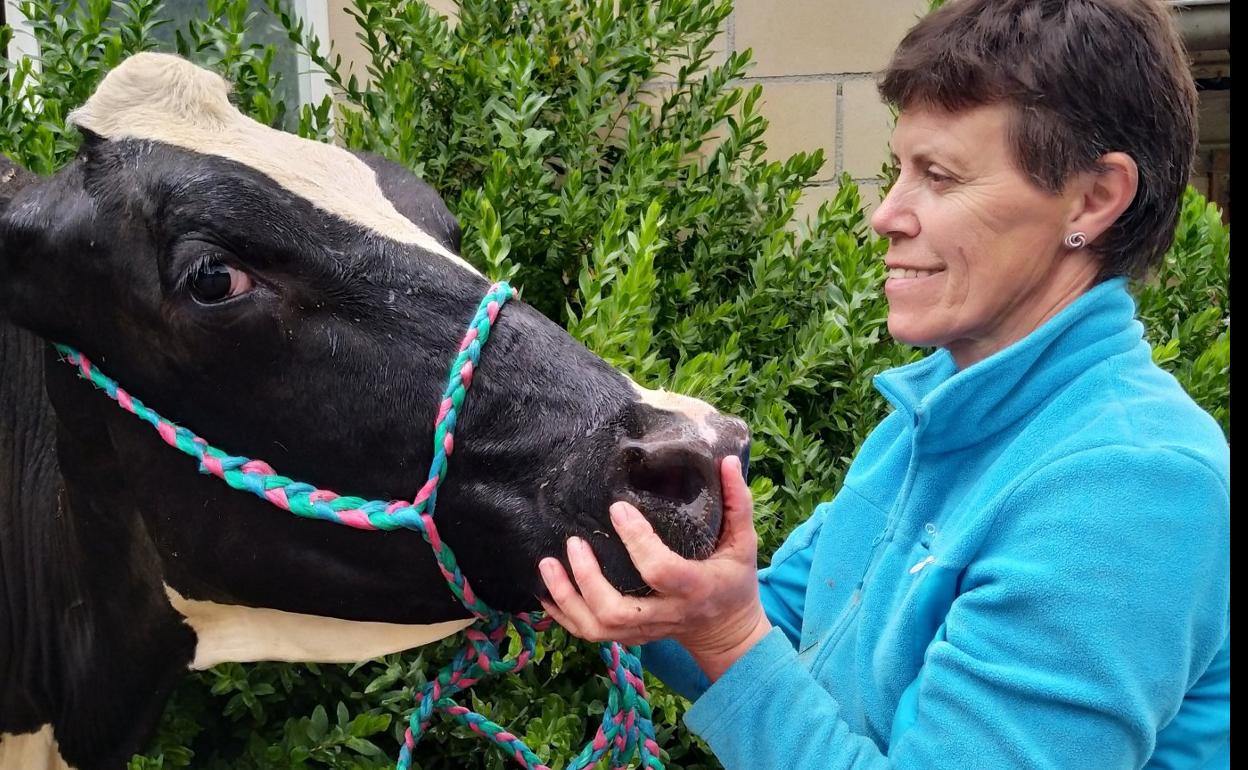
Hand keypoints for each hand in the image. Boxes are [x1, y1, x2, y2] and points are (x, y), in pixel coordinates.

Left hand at [539, 455, 770, 680]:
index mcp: (695, 588)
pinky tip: (547, 591)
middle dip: (588, 579)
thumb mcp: (743, 543)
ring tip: (547, 565)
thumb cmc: (733, 580)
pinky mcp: (631, 636)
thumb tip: (726, 460)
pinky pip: (590, 634)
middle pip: (617, 610)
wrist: (726, 630)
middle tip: (574, 542)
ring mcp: (645, 630)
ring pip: (598, 627)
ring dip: (568, 597)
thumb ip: (737, 503)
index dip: (636, 541)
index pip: (659, 570)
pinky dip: (564, 615)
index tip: (617, 508)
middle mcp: (666, 614)